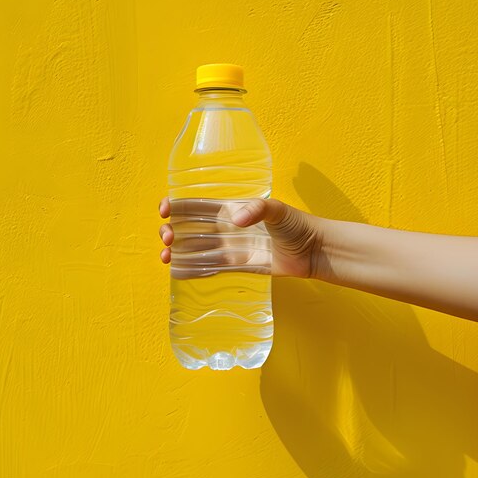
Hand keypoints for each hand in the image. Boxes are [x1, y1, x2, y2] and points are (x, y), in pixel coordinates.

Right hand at [159, 197, 322, 278]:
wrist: (313, 250)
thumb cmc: (297, 224)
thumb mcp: (278, 210)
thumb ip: (257, 210)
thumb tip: (236, 220)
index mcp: (231, 209)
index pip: (197, 205)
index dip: (178, 206)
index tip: (165, 210)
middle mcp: (227, 228)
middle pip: (190, 228)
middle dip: (172, 231)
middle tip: (167, 239)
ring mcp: (231, 248)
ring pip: (196, 249)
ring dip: (177, 251)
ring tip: (165, 257)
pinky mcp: (238, 266)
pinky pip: (211, 268)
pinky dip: (193, 270)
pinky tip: (177, 272)